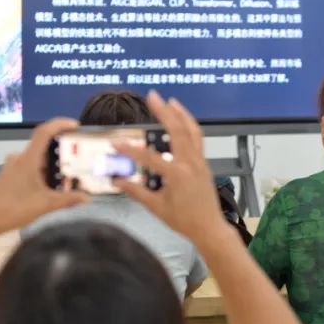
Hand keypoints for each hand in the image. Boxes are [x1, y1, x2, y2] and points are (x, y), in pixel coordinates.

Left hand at [0, 118, 88, 235]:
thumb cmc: (16, 209)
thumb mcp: (46, 205)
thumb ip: (68, 199)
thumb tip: (87, 198)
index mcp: (27, 159)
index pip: (44, 132)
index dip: (60, 124)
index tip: (75, 126)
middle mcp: (19, 158)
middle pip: (43, 146)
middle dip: (61, 151)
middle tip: (78, 158)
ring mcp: (13, 166)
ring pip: (37, 158)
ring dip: (52, 164)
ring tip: (68, 175)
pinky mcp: (10, 174)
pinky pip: (29, 166)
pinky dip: (42, 171)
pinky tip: (51, 185)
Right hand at [114, 91, 225, 242]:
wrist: (209, 228)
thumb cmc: (183, 221)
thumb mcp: (156, 207)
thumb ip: (135, 192)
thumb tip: (116, 181)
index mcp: (177, 175)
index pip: (148, 157)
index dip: (130, 150)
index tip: (115, 143)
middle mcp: (190, 163)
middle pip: (177, 131)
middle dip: (163, 111)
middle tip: (152, 96)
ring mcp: (199, 162)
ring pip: (192, 131)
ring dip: (181, 114)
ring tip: (170, 101)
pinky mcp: (204, 163)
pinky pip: (197, 139)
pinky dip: (190, 126)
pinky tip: (182, 120)